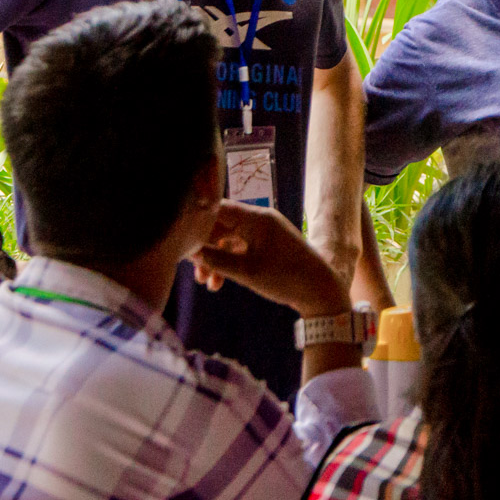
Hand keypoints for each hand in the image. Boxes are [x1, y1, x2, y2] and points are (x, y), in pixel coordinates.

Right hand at [191, 201, 348, 318]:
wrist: (321, 291)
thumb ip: (216, 259)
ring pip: (227, 239)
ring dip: (214, 259)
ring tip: (206, 283)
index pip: (217, 208)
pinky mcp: (266, 245)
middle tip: (192, 270)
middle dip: (203, 247)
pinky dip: (227, 263)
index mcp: (256, 218)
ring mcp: (263, 232)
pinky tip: (218, 284)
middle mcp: (259, 219)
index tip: (179, 240)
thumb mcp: (246, 272)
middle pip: (220, 225)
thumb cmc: (286, 278)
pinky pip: (239, 248)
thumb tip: (190, 251)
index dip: (196, 222)